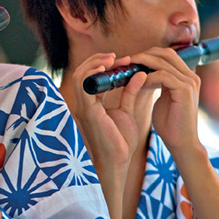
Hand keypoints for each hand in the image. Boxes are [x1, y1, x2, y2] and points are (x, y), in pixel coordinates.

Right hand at [69, 52, 145, 218]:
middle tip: (117, 57)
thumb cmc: (121, 141)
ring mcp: (83, 107)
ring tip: (113, 59)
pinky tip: (108, 68)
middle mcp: (83, 103)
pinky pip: (84, 86)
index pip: (90, 77)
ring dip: (95, 63)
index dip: (102, 64)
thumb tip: (139, 74)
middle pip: (81, 72)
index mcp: (91, 103)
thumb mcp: (127, 111)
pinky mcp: (88, 111)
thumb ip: (130, 92)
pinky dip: (94, 74)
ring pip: (79, 75)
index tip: (122, 60)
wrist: (119, 161)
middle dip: (97, 60)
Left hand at [130, 46, 200, 159]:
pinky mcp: (185, 91)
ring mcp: (190, 82)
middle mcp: (190, 76)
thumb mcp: (162, 98)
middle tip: (127, 62)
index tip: (130, 61)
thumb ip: (157, 84)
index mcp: (186, 76)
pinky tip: (137, 83)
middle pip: (165, 53)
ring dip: (142, 64)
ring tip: (128, 70)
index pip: (166, 54)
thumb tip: (143, 73)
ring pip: (163, 61)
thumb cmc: (170, 123)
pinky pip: (163, 75)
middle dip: (144, 55)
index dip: (147, 54)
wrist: (182, 143)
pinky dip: (148, 77)